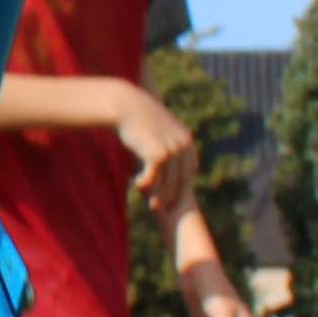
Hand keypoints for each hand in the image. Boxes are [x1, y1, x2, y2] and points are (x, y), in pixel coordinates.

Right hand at [107, 84, 200, 216]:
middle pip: (182, 180)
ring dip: (161, 197)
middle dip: (176, 198)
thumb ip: (166, 144)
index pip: (189, 169)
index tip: (177, 195)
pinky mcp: (157, 155)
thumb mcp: (159, 131)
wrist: (128, 106)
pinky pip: (152, 177)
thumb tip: (164, 161)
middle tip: (170, 211)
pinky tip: (137, 184)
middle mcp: (183, 146)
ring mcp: (172, 150)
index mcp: (187, 140)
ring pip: (168, 183)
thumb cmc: (140, 118)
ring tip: (154, 207)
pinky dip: (145, 183)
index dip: (184, 184)